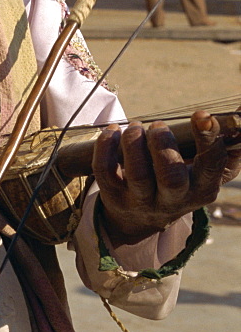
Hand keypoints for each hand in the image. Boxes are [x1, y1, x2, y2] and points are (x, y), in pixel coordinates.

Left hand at [92, 111, 240, 245]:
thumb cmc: (181, 181)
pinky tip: (112, 131)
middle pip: (171, 176)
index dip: (208, 139)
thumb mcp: (204, 170)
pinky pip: (105, 172)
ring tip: (136, 126)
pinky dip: (105, 148)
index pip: (211, 165)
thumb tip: (240, 114)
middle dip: (164, 146)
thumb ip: (224, 146)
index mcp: (202, 188)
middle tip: (158, 125)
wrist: (143, 217)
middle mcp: (173, 199)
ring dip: (134, 144)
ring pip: (138, 175)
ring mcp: (142, 200)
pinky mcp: (114, 196)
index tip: (202, 114)